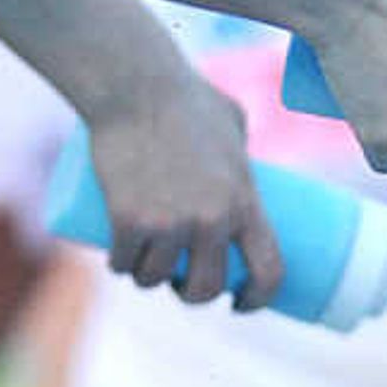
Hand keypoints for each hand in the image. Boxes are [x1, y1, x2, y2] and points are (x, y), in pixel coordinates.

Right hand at [83, 67, 282, 306]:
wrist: (137, 85)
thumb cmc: (189, 96)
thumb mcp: (234, 126)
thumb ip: (243, 152)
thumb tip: (246, 168)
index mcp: (246, 200)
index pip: (268, 270)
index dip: (258, 297)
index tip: (242, 301)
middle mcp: (212, 220)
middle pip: (205, 288)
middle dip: (190, 292)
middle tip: (180, 279)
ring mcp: (169, 222)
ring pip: (155, 278)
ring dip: (147, 278)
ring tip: (144, 263)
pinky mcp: (128, 219)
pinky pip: (122, 263)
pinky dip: (118, 265)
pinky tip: (119, 262)